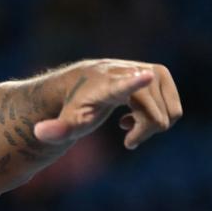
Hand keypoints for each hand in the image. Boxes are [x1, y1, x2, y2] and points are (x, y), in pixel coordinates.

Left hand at [32, 59, 182, 149]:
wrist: (82, 81)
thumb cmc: (75, 105)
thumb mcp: (66, 122)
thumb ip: (56, 130)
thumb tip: (38, 132)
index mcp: (107, 86)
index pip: (122, 84)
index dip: (133, 82)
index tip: (144, 76)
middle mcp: (130, 73)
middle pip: (156, 117)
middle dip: (144, 133)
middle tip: (127, 139)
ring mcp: (148, 71)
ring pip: (169, 114)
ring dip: (152, 125)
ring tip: (130, 123)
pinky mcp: (159, 72)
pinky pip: (173, 107)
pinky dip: (160, 117)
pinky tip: (138, 114)